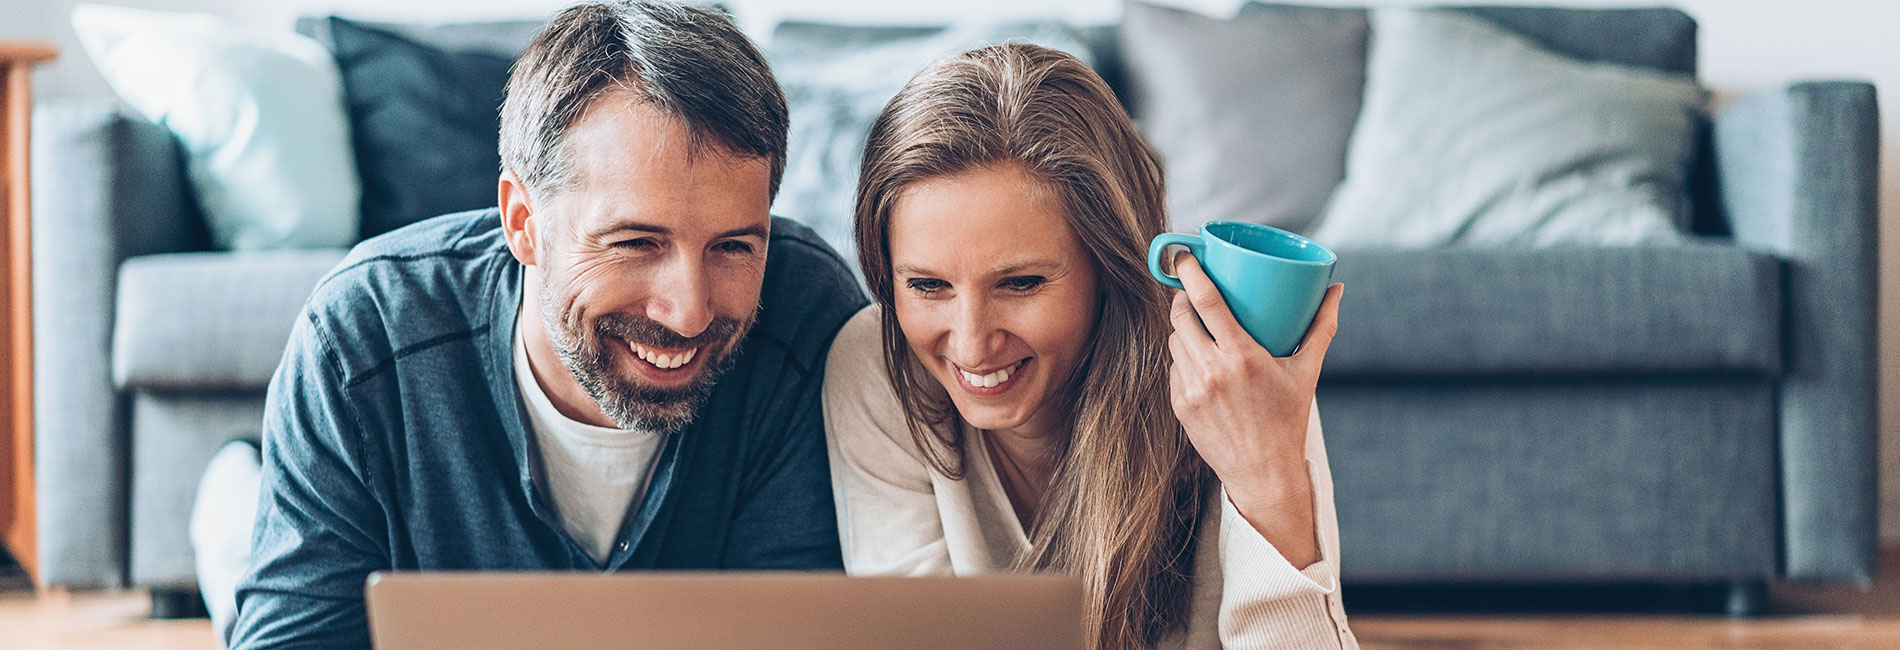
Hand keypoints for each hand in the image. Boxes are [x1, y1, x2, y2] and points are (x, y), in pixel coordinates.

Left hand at [1166, 253, 1342, 565]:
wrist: (1263, 472)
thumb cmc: (1288, 419)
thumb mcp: (1307, 372)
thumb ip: (1322, 328)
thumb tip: (1337, 290)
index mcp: (1243, 357)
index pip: (1206, 302)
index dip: (1191, 273)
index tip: (1184, 256)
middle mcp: (1212, 371)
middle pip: (1181, 316)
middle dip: (1182, 298)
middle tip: (1192, 291)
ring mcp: (1192, 389)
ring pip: (1174, 341)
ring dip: (1181, 328)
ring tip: (1196, 324)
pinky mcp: (1179, 406)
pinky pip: (1173, 367)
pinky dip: (1183, 358)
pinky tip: (1196, 357)